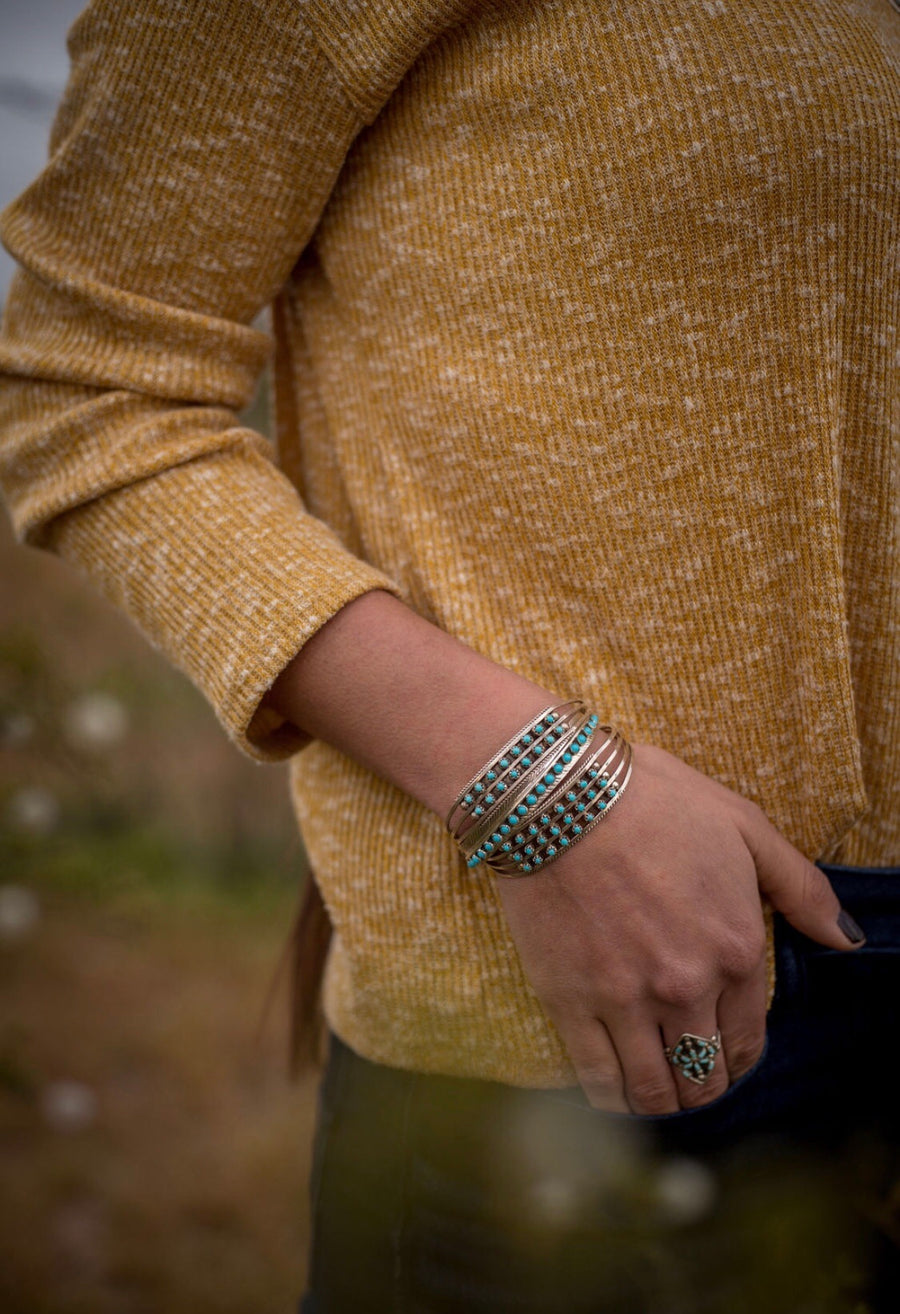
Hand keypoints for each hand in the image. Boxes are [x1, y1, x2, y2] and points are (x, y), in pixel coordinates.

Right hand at [494, 741, 864, 1113]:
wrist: (557, 792)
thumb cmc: (652, 799)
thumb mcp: (743, 825)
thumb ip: (801, 887)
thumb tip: (848, 939)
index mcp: (735, 949)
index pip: (747, 1040)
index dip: (738, 1059)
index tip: (723, 1056)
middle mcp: (687, 987)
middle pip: (703, 1074)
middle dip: (701, 1084)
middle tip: (687, 1074)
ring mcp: (626, 1000)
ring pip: (653, 1090)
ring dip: (661, 1100)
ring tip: (654, 1088)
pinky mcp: (570, 1001)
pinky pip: (598, 1079)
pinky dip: (611, 1098)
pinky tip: (613, 1089)